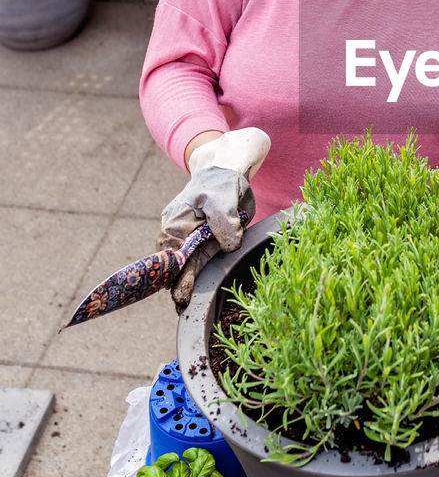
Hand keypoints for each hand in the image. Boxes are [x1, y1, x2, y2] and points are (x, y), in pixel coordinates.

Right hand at [159, 127, 270, 309]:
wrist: (224, 168)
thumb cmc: (223, 183)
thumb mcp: (226, 199)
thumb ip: (226, 222)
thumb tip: (227, 245)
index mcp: (177, 222)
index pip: (173, 256)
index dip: (178, 278)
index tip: (181, 297)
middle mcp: (174, 230)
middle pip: (173, 264)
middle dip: (177, 286)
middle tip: (182, 308)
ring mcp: (183, 234)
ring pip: (180, 264)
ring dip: (182, 283)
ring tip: (183, 305)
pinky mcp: (195, 238)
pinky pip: (190, 259)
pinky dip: (188, 274)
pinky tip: (187, 290)